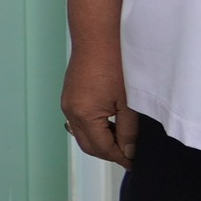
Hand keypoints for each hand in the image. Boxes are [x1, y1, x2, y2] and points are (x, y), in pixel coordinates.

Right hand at [62, 45, 137, 166]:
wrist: (97, 36)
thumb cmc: (115, 64)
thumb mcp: (128, 102)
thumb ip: (128, 131)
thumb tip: (128, 151)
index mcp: (84, 115)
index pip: (101, 148)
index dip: (120, 158)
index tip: (134, 163)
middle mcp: (70, 112)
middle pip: (88, 146)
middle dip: (108, 153)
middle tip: (129, 155)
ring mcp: (67, 104)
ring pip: (82, 135)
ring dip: (100, 142)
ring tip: (122, 139)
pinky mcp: (68, 96)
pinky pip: (78, 122)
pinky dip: (93, 129)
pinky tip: (110, 124)